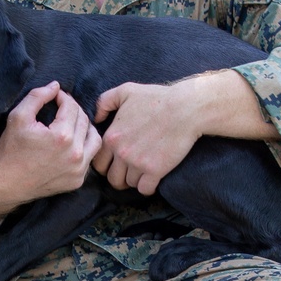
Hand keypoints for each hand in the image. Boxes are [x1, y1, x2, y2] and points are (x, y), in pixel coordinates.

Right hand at [0, 81, 101, 220]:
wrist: (8, 183)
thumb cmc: (12, 149)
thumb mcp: (19, 117)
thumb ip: (38, 96)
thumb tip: (56, 86)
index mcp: (62, 136)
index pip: (72, 106)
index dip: (63, 97)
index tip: (56, 97)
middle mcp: (75, 153)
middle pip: (85, 120)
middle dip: (74, 110)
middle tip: (62, 108)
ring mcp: (79, 169)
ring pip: (95, 139)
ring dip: (85, 127)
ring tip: (72, 124)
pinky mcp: (78, 180)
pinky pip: (89, 158)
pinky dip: (84, 147)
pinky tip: (72, 144)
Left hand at [93, 81, 200, 195]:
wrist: (185, 108)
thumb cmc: (157, 98)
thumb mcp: (126, 91)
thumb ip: (105, 102)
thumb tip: (96, 118)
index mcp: (112, 136)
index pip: (98, 163)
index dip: (106, 166)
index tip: (116, 163)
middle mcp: (121, 152)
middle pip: (112, 179)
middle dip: (120, 177)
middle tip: (130, 172)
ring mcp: (138, 163)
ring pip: (129, 184)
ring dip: (136, 180)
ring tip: (144, 171)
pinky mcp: (155, 170)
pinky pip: (145, 189)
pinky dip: (149, 187)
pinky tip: (153, 178)